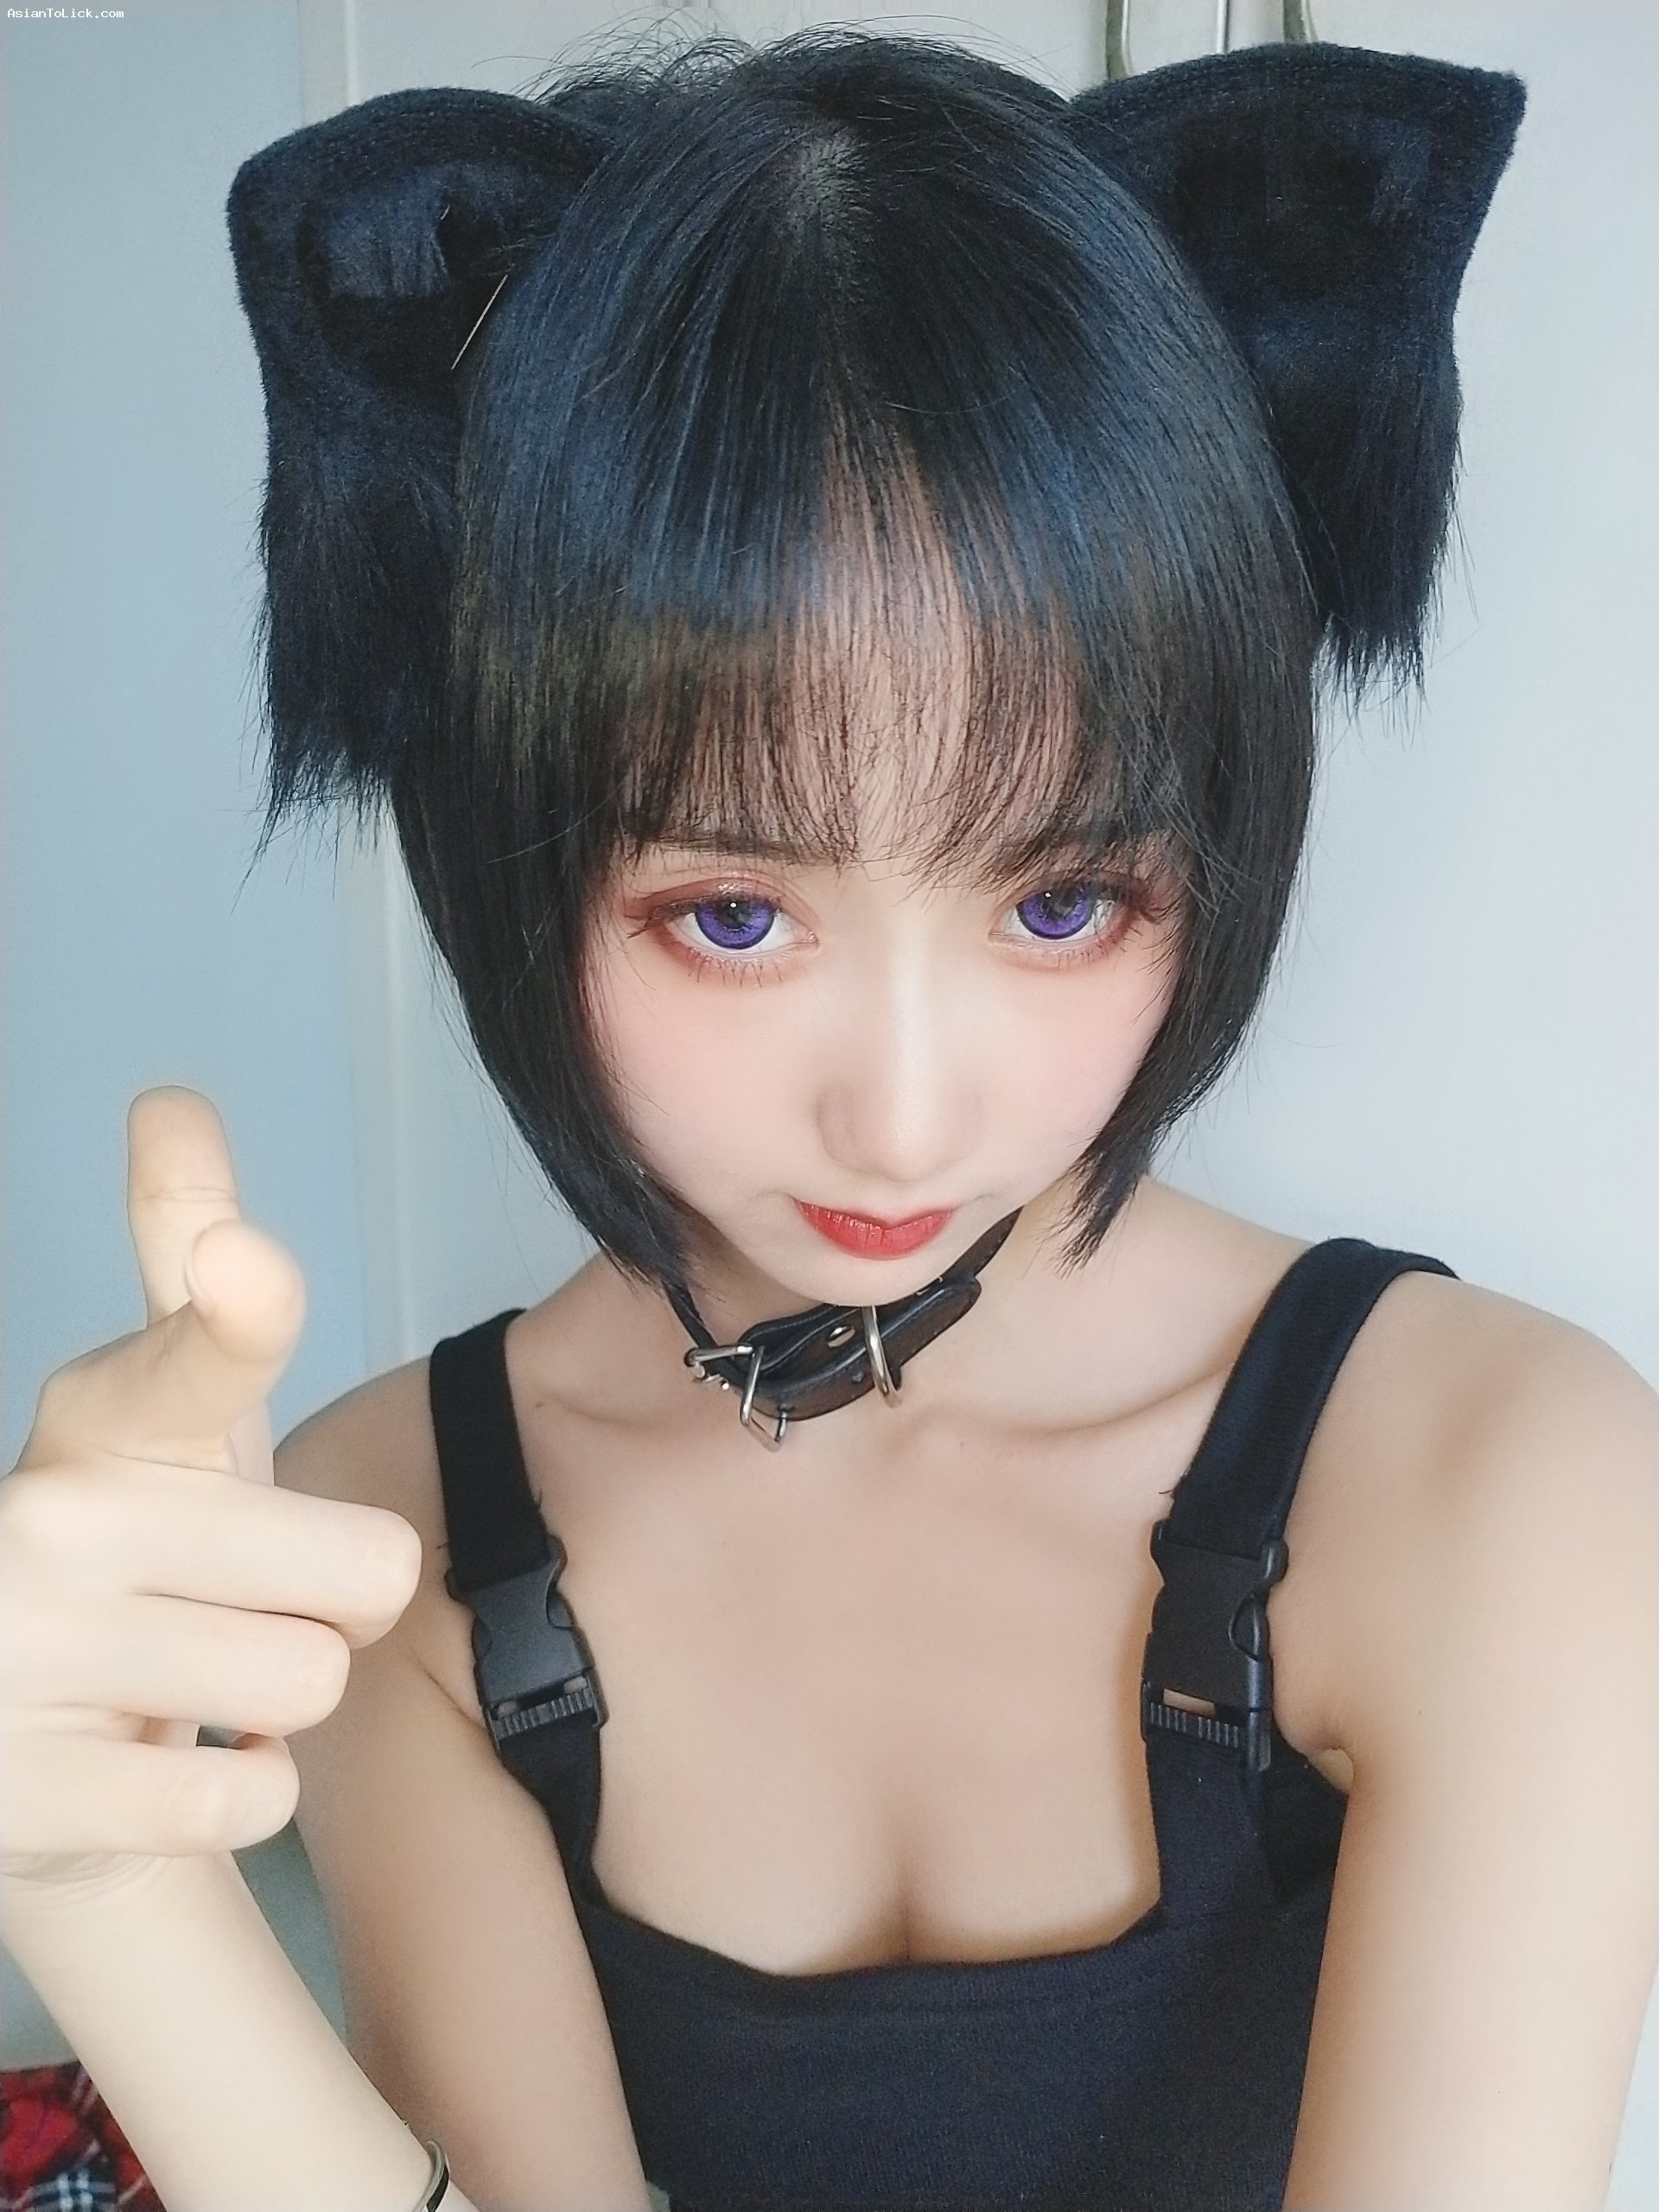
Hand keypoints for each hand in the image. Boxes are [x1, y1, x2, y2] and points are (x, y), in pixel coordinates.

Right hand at [0, 1088, 421, 1911]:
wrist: (27, 1745)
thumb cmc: (144, 1555)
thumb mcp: (174, 1417)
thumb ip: (198, 1282)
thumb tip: (172, 1099)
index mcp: (105, 1417)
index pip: (203, 1352)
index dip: (234, 1305)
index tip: (245, 1266)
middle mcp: (47, 1520)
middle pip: (362, 1568)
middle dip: (332, 1605)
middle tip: (238, 1609)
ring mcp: (17, 1660)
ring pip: (312, 1684)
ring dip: (280, 1705)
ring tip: (189, 1684)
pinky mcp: (20, 1799)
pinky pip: (252, 1802)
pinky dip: (237, 1803)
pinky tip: (157, 1773)